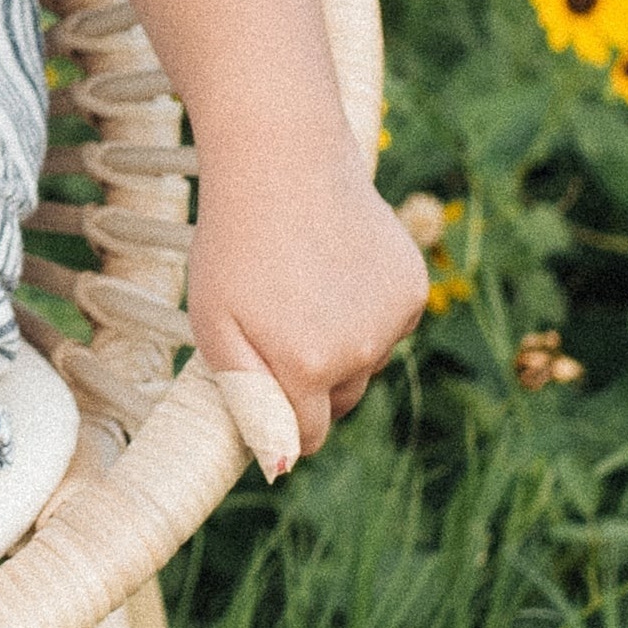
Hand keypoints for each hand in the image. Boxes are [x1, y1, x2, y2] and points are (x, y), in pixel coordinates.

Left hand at [185, 158, 429, 476]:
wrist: (281, 160)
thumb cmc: (232, 244)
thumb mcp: (214, 327)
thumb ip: (250, 402)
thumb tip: (283, 467)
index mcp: (307, 369)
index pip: (307, 438)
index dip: (280, 418)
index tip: (263, 380)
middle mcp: (360, 353)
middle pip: (339, 401)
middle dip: (310, 379)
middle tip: (275, 319)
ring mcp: (393, 320)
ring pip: (366, 361)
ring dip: (340, 340)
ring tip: (302, 283)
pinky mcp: (413, 289)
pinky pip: (389, 325)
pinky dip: (367, 308)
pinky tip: (336, 266)